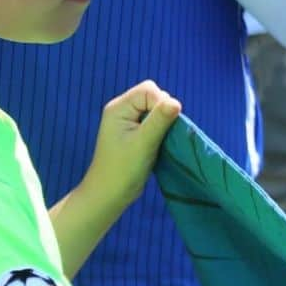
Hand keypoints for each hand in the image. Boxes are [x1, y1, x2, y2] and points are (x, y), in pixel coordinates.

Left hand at [83, 81, 181, 211]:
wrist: (109, 194)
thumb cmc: (123, 169)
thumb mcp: (143, 143)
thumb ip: (159, 120)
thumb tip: (176, 102)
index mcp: (119, 108)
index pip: (149, 90)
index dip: (161, 104)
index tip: (163, 126)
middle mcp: (122, 110)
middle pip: (153, 97)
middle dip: (163, 112)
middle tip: (159, 135)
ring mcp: (128, 122)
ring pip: (156, 111)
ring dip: (163, 124)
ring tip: (158, 141)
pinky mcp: (135, 133)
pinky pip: (154, 122)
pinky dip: (161, 131)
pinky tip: (157, 145)